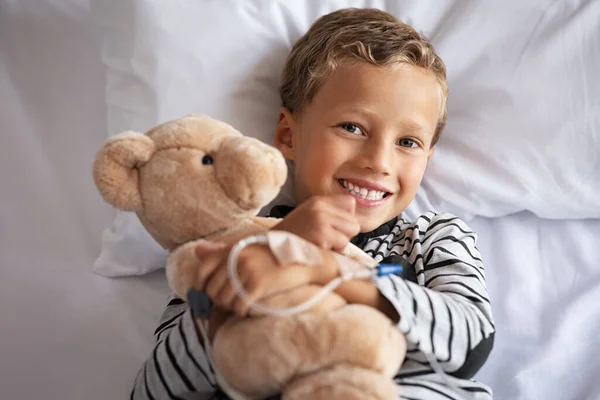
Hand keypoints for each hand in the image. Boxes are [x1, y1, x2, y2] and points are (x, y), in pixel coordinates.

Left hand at [194, 241, 336, 315]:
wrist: (304, 260)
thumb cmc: (275, 255)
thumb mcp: (248, 248)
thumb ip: (222, 252)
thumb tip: (195, 250)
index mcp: (233, 248)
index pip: (203, 269)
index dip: (200, 285)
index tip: (205, 294)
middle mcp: (237, 257)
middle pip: (212, 288)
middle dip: (216, 301)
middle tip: (227, 304)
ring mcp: (247, 270)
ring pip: (224, 299)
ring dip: (229, 307)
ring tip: (239, 306)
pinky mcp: (258, 284)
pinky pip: (239, 305)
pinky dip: (241, 311)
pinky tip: (248, 309)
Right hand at [272, 194, 359, 251]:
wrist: (271, 250)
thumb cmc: (292, 239)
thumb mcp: (309, 218)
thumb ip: (331, 215)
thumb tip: (355, 223)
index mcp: (317, 201)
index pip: (350, 203)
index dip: (346, 218)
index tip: (333, 227)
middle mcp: (320, 206)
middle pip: (354, 221)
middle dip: (343, 234)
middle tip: (325, 239)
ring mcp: (321, 219)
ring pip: (351, 232)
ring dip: (339, 244)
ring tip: (321, 244)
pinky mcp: (322, 233)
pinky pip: (343, 244)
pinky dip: (334, 252)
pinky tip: (318, 249)